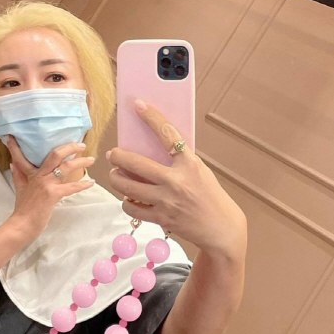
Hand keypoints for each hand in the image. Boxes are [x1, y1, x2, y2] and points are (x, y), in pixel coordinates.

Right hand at [6, 136, 94, 238]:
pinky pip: (71, 186)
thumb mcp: (19, 188)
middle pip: (55, 154)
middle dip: (69, 147)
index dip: (17, 145)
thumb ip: (18, 174)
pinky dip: (82, 184)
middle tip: (81, 144)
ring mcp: (46, 184)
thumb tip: (12, 162)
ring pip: (65, 167)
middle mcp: (39, 176)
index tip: (14, 135)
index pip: (23, 156)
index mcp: (31, 174)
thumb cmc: (23, 208)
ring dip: (80, 162)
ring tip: (91, 159)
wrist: (23, 224)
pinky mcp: (53, 194)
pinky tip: (91, 182)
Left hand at [108, 101, 245, 258]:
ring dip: (116, 178)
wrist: (221, 228)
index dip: (150, 117)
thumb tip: (151, 148)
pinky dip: (126, 201)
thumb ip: (178, 160)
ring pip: (127, 186)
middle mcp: (176, 181)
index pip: (167, 133)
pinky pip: (131, 208)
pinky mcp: (160, 218)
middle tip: (112, 154)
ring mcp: (166, 201)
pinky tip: (129, 198)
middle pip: (134, 163)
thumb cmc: (210, 196)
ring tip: (116, 175)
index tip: (138, 105)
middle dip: (116, 156)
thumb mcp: (199, 171)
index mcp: (189, 163)